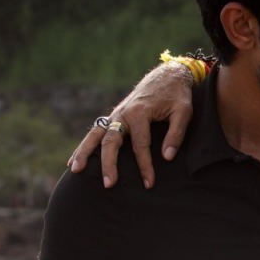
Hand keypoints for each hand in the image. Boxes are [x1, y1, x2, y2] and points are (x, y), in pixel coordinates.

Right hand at [67, 62, 195, 187]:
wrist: (167, 76)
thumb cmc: (177, 95)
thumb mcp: (184, 112)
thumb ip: (176, 134)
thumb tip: (167, 157)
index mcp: (140, 112)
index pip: (140, 145)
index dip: (145, 166)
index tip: (148, 183)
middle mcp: (123, 114)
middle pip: (111, 141)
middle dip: (109, 163)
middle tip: (109, 183)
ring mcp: (115, 115)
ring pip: (95, 135)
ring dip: (85, 152)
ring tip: (76, 170)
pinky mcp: (114, 117)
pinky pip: (96, 132)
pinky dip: (85, 146)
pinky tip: (76, 160)